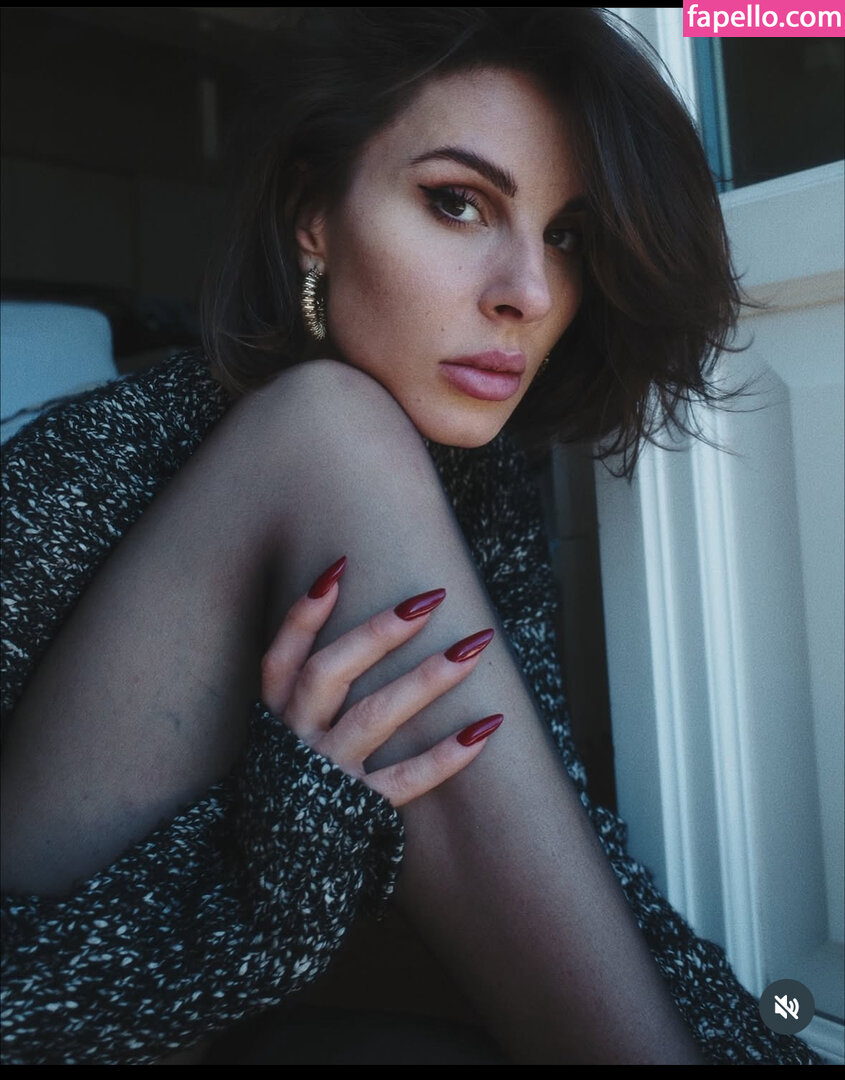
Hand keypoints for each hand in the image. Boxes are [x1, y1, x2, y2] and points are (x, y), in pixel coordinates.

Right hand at [260, 556, 502, 806]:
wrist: (281, 872)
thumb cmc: (295, 784)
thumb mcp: (283, 734)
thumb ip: (306, 690)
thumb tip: (345, 616)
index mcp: (276, 716)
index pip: (281, 656)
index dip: (304, 614)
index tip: (338, 569)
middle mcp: (296, 739)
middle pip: (330, 673)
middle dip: (378, 633)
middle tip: (428, 600)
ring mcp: (327, 774)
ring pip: (374, 717)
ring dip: (425, 679)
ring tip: (472, 648)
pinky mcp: (358, 810)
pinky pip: (405, 779)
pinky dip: (446, 756)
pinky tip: (484, 729)